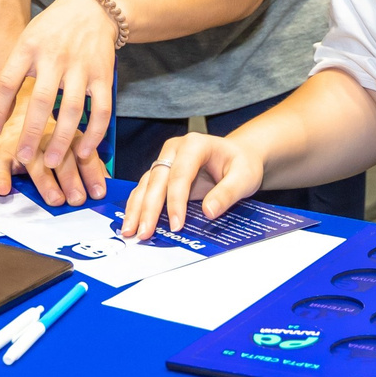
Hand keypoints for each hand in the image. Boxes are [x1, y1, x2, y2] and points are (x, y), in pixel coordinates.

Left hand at [0, 0, 118, 191]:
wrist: (92, 7)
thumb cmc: (52, 30)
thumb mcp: (27, 40)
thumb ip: (14, 73)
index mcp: (29, 48)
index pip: (7, 81)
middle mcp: (55, 57)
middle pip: (41, 100)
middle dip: (31, 133)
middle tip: (22, 158)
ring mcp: (81, 67)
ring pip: (72, 109)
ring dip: (62, 139)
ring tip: (50, 161)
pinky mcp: (103, 75)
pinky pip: (101, 110)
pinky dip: (94, 133)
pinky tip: (83, 151)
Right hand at [0, 120, 103, 207]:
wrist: (13, 115)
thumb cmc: (46, 139)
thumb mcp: (69, 147)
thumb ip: (88, 165)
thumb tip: (107, 186)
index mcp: (67, 136)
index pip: (83, 154)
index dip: (92, 173)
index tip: (98, 192)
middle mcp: (46, 138)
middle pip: (60, 157)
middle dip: (70, 179)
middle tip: (77, 199)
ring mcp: (23, 144)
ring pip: (34, 161)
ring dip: (45, 181)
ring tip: (54, 199)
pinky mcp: (0, 152)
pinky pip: (0, 164)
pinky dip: (1, 177)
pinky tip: (5, 189)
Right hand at [117, 133, 260, 241]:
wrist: (238, 156)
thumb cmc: (242, 163)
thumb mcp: (244, 177)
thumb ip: (227, 193)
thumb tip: (208, 212)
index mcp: (195, 144)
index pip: (180, 174)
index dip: (175, 201)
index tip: (176, 225)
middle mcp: (175, 150)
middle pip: (157, 179)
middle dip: (148, 208)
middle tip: (144, 232)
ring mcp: (166, 161)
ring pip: (146, 184)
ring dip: (137, 208)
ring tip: (130, 231)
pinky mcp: (162, 174)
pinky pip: (146, 190)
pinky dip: (138, 206)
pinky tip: (132, 222)